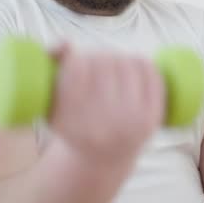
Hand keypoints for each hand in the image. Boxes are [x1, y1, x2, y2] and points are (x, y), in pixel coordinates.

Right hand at [48, 43, 164, 162]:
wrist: (103, 159)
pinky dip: (140, 61)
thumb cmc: (71, 124)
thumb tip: (65, 43)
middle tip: (94, 62)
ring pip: (126, 63)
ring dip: (116, 57)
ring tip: (110, 65)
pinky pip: (150, 72)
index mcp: (73, 124)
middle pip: (103, 63)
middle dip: (96, 57)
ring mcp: (132, 122)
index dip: (75, 59)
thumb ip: (52, 70)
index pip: (76, 69)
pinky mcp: (152, 118)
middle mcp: (104, 125)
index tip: (75, 63)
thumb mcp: (51, 106)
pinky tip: (131, 65)